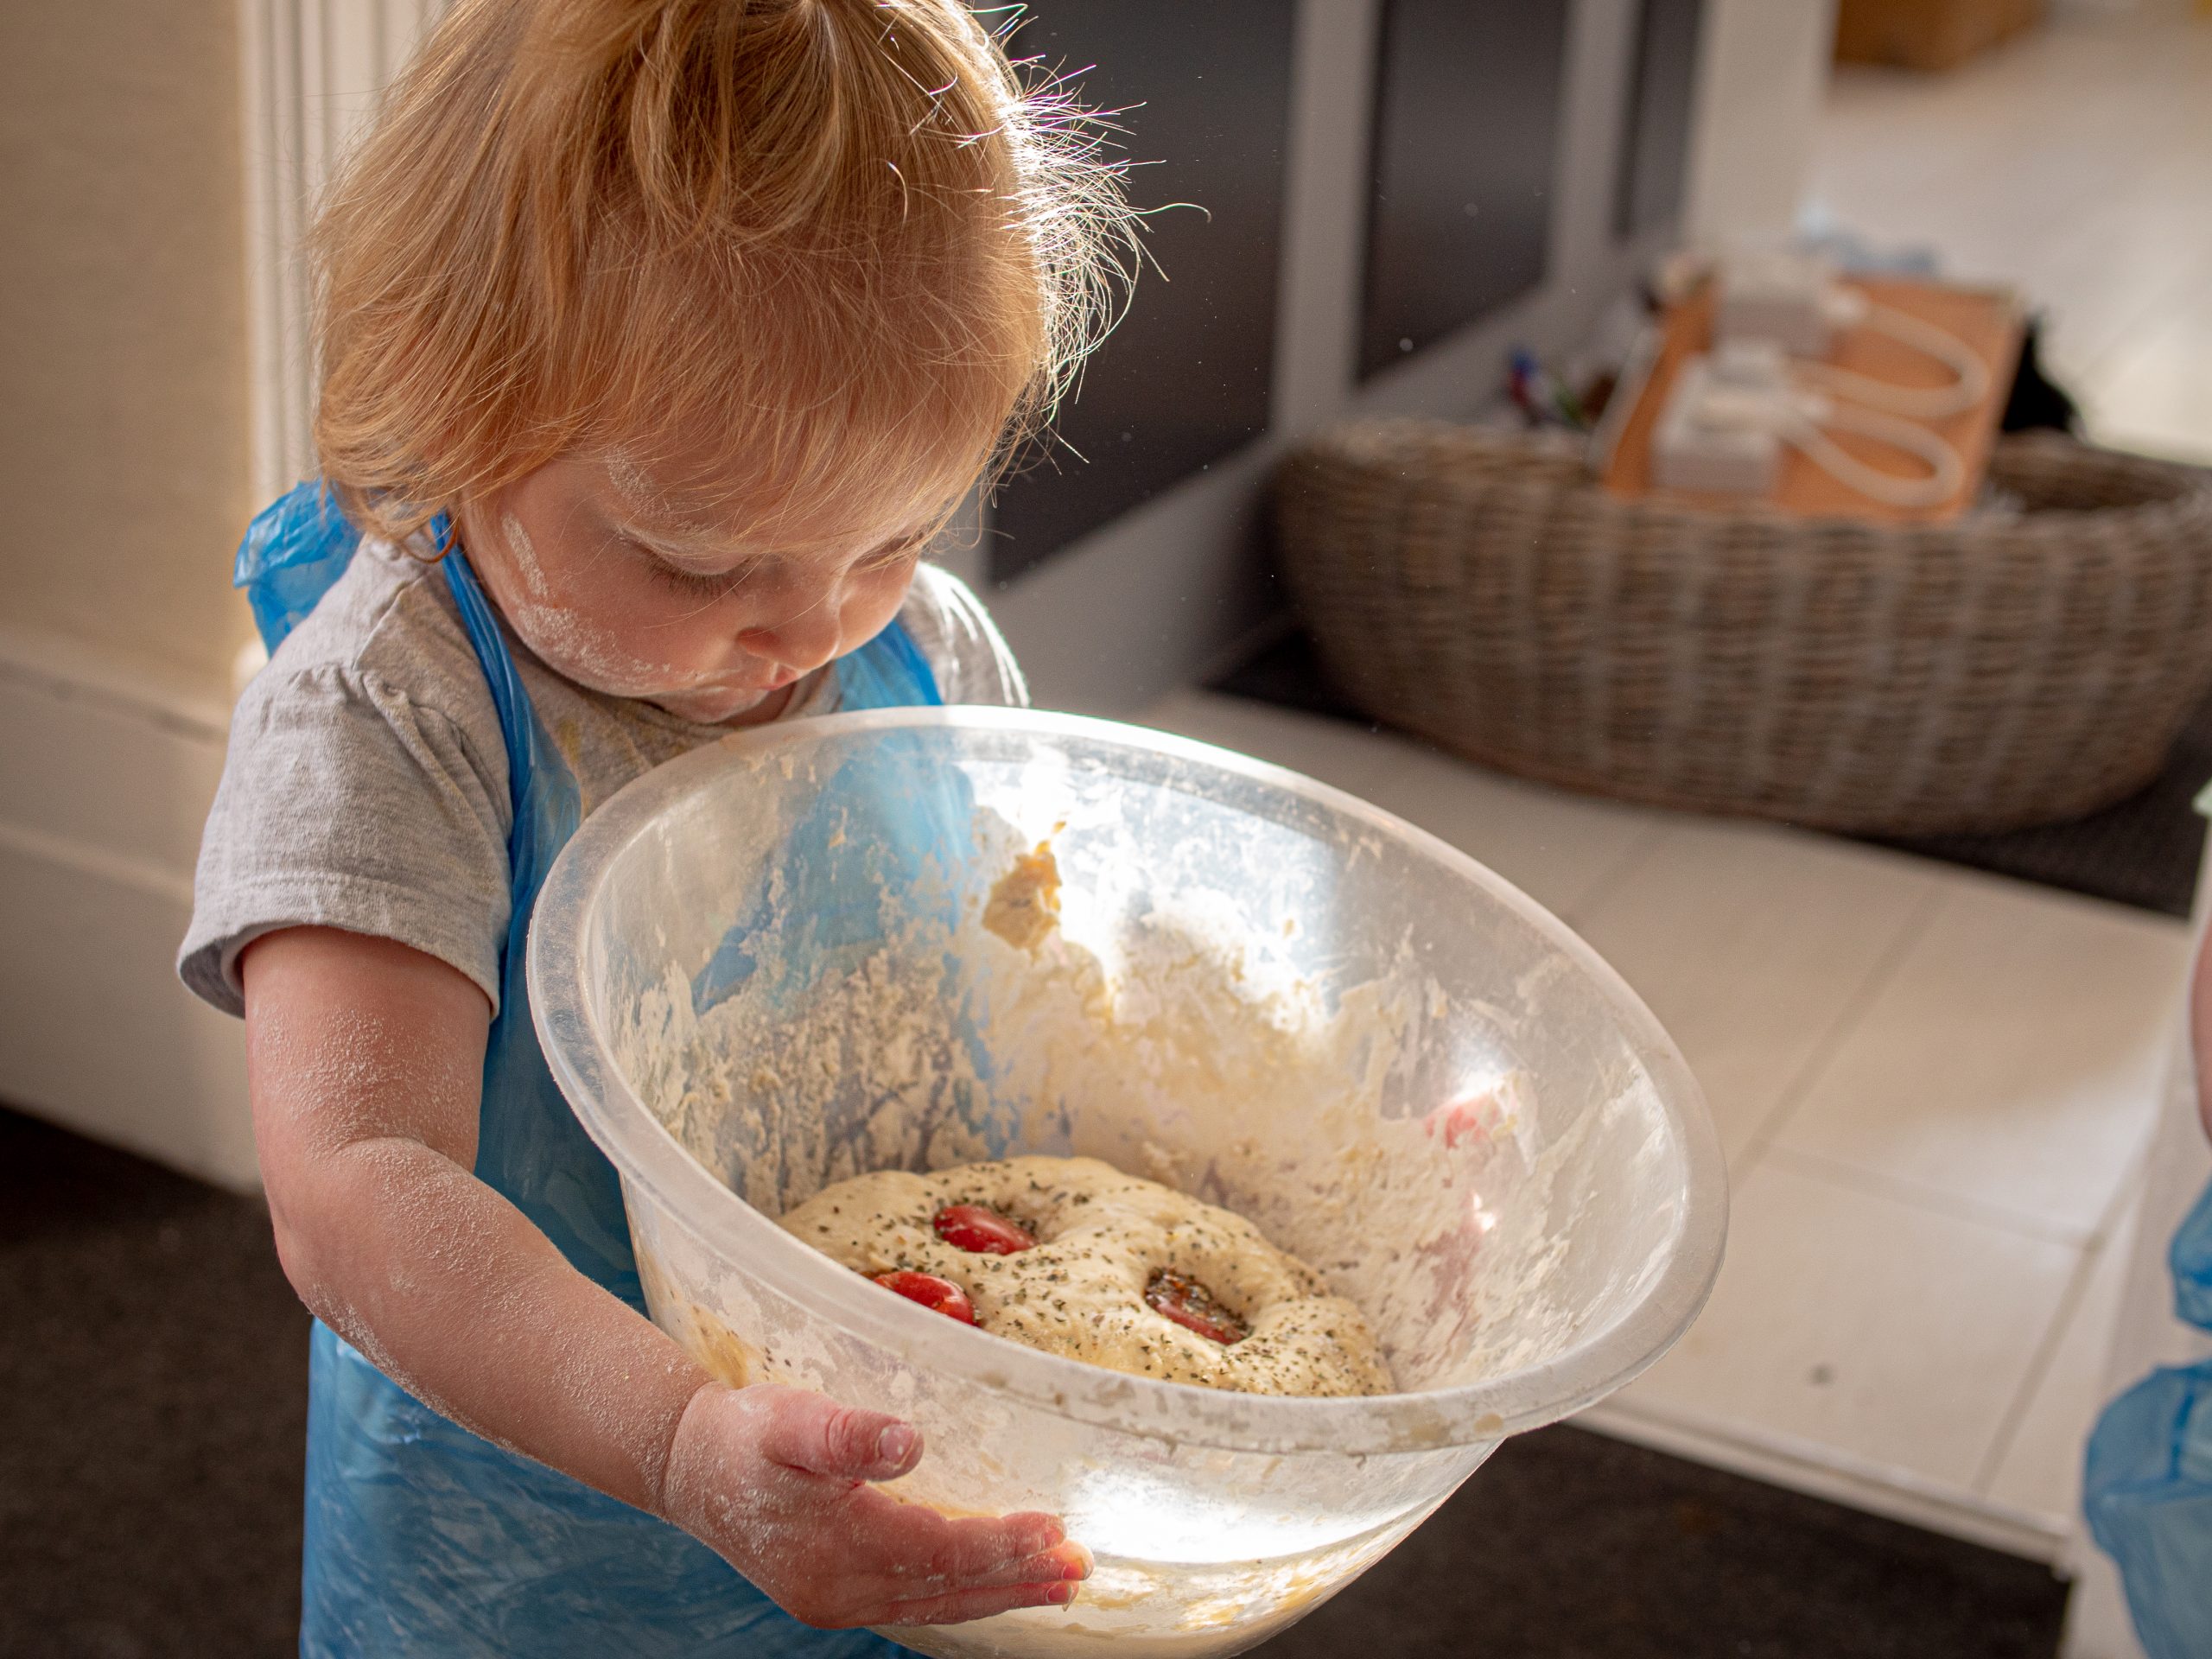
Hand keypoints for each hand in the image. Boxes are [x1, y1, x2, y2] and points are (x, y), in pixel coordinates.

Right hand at [660, 1383, 1089, 1627]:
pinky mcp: (835, 1596)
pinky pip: (915, 1604)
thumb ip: (849, 1434)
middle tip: (1081, 1567)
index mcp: (836, 1545)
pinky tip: (992, 1588)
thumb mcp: (791, 1419)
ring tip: (1058, 1586)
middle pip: (948, 1590)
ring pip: (936, 1605)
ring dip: (1000, 1594)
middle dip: (1018, 1579)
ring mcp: (837, 1600)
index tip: (1054, 1529)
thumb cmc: (744, 1434)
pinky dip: (962, 1597)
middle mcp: (839, 1588)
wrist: (688, 1467)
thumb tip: (912, 1442)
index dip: (1000, 1542)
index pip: (940, 1551)